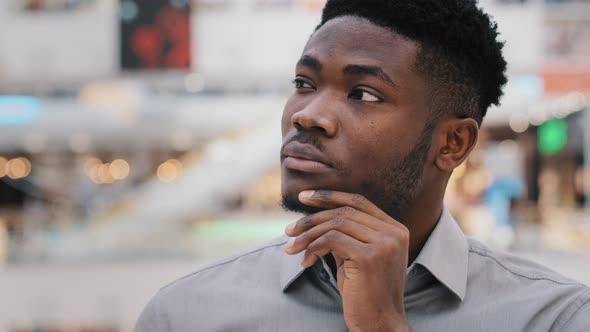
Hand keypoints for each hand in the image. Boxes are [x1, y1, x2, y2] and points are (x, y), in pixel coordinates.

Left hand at [284, 190, 410, 331]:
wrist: (380, 325)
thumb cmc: (365, 294)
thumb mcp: (356, 257)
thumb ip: (346, 235)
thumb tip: (316, 217)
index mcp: (395, 229)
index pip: (358, 201)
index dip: (329, 196)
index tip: (304, 197)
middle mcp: (393, 233)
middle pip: (344, 211)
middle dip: (311, 218)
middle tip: (289, 230)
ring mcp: (384, 244)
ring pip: (335, 224)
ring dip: (307, 236)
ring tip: (292, 248)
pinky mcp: (369, 257)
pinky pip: (331, 240)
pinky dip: (312, 248)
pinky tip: (305, 261)